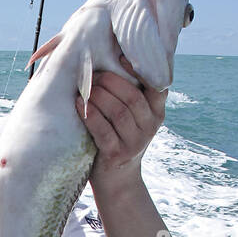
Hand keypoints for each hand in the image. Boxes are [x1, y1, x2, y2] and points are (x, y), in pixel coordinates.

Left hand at [75, 57, 165, 195]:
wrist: (117, 180)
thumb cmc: (120, 138)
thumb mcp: (133, 118)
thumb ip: (130, 94)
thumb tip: (113, 56)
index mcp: (157, 113)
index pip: (157, 88)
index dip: (141, 71)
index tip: (123, 58)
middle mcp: (150, 127)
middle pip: (132, 97)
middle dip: (109, 81)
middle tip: (92, 74)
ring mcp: (135, 143)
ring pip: (118, 112)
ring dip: (98, 97)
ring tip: (84, 89)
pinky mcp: (117, 155)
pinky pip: (103, 130)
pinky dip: (90, 115)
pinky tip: (79, 106)